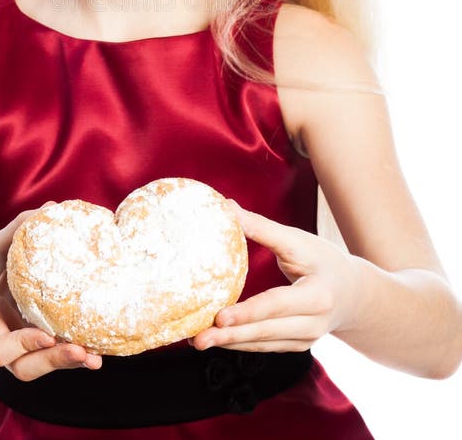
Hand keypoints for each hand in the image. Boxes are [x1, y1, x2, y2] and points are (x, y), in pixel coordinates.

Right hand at [0, 203, 102, 379]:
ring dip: (66, 364)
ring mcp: (20, 350)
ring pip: (39, 368)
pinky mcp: (36, 349)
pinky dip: (74, 359)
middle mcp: (4, 340)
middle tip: (78, 349)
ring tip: (93, 357)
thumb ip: (16, 231)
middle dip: (51, 360)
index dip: (22, 343)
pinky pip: (52, 359)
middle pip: (23, 367)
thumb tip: (51, 208)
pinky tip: (97, 355)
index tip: (47, 334)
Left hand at [189, 199, 359, 352]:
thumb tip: (227, 207)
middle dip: (231, 335)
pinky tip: (219, 339)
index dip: (247, 312)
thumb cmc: (323, 260)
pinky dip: (241, 343)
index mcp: (318, 295)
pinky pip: (266, 346)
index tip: (219, 317)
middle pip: (267, 331)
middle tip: (199, 338)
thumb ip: (262, 227)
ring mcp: (307, 339)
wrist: (354, 293)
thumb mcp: (298, 241)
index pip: (277, 305)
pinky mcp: (297, 346)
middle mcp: (314, 323)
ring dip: (231, 343)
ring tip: (199, 341)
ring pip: (263, 343)